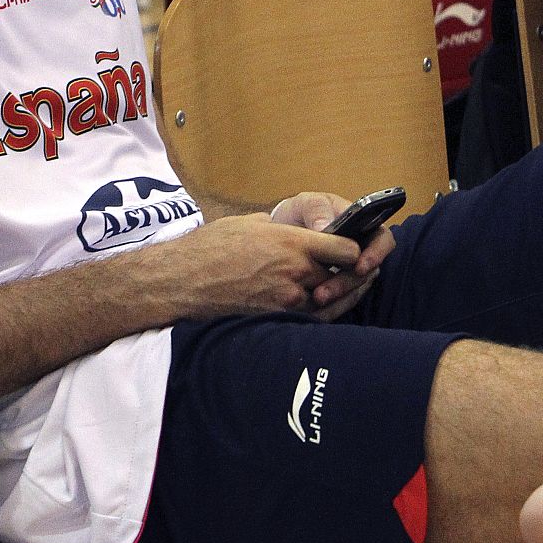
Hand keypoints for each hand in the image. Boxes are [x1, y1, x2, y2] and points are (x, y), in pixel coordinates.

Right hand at [175, 210, 362, 316]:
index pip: (347, 250)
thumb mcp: (251, 223)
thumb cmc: (213, 246)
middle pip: (342, 277)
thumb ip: (280, 227)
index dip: (354, 249)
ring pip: (331, 301)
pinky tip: (326, 305)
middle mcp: (296, 272)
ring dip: (340, 295)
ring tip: (348, 288)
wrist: (183, 279)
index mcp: (293, 243)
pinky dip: (324, 312)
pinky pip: (312, 319)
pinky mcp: (276, 319)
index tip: (353, 248)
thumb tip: (292, 229)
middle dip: (350, 273)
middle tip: (358, 270)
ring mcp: (287, 300)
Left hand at [271, 191, 396, 319]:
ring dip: (338, 298)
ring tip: (316, 300)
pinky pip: (342, 301)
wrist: (283, 231)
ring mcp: (352, 271)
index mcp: (364, 226)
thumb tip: (325, 227)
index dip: (376, 254)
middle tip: (325, 292)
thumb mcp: (307, 203)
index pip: (383, 240)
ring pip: (356, 289)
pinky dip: (331, 306)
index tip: (360, 266)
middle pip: (369, 271)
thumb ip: (317, 210)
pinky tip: (314, 310)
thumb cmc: (302, 213)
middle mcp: (363, 250)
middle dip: (348, 283)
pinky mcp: (339, 287)